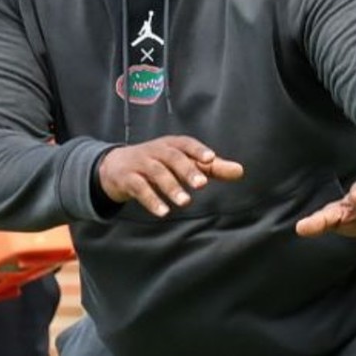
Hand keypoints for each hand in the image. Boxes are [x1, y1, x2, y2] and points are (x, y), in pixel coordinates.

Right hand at [97, 135, 243, 216]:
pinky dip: (151, 200)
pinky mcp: (127, 179)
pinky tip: (163, 212)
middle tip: (202, 184)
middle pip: (172, 157)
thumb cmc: (159, 163)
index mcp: (172, 144)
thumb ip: (212, 168)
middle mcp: (156, 151)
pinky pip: (138, 188)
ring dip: (171, 187)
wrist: (115, 167)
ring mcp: (140, 163)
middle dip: (187, 170)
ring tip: (185, 202)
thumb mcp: (184, 162)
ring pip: (156, 172)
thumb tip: (240, 171)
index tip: (211, 159)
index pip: (186, 143)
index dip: (198, 150)